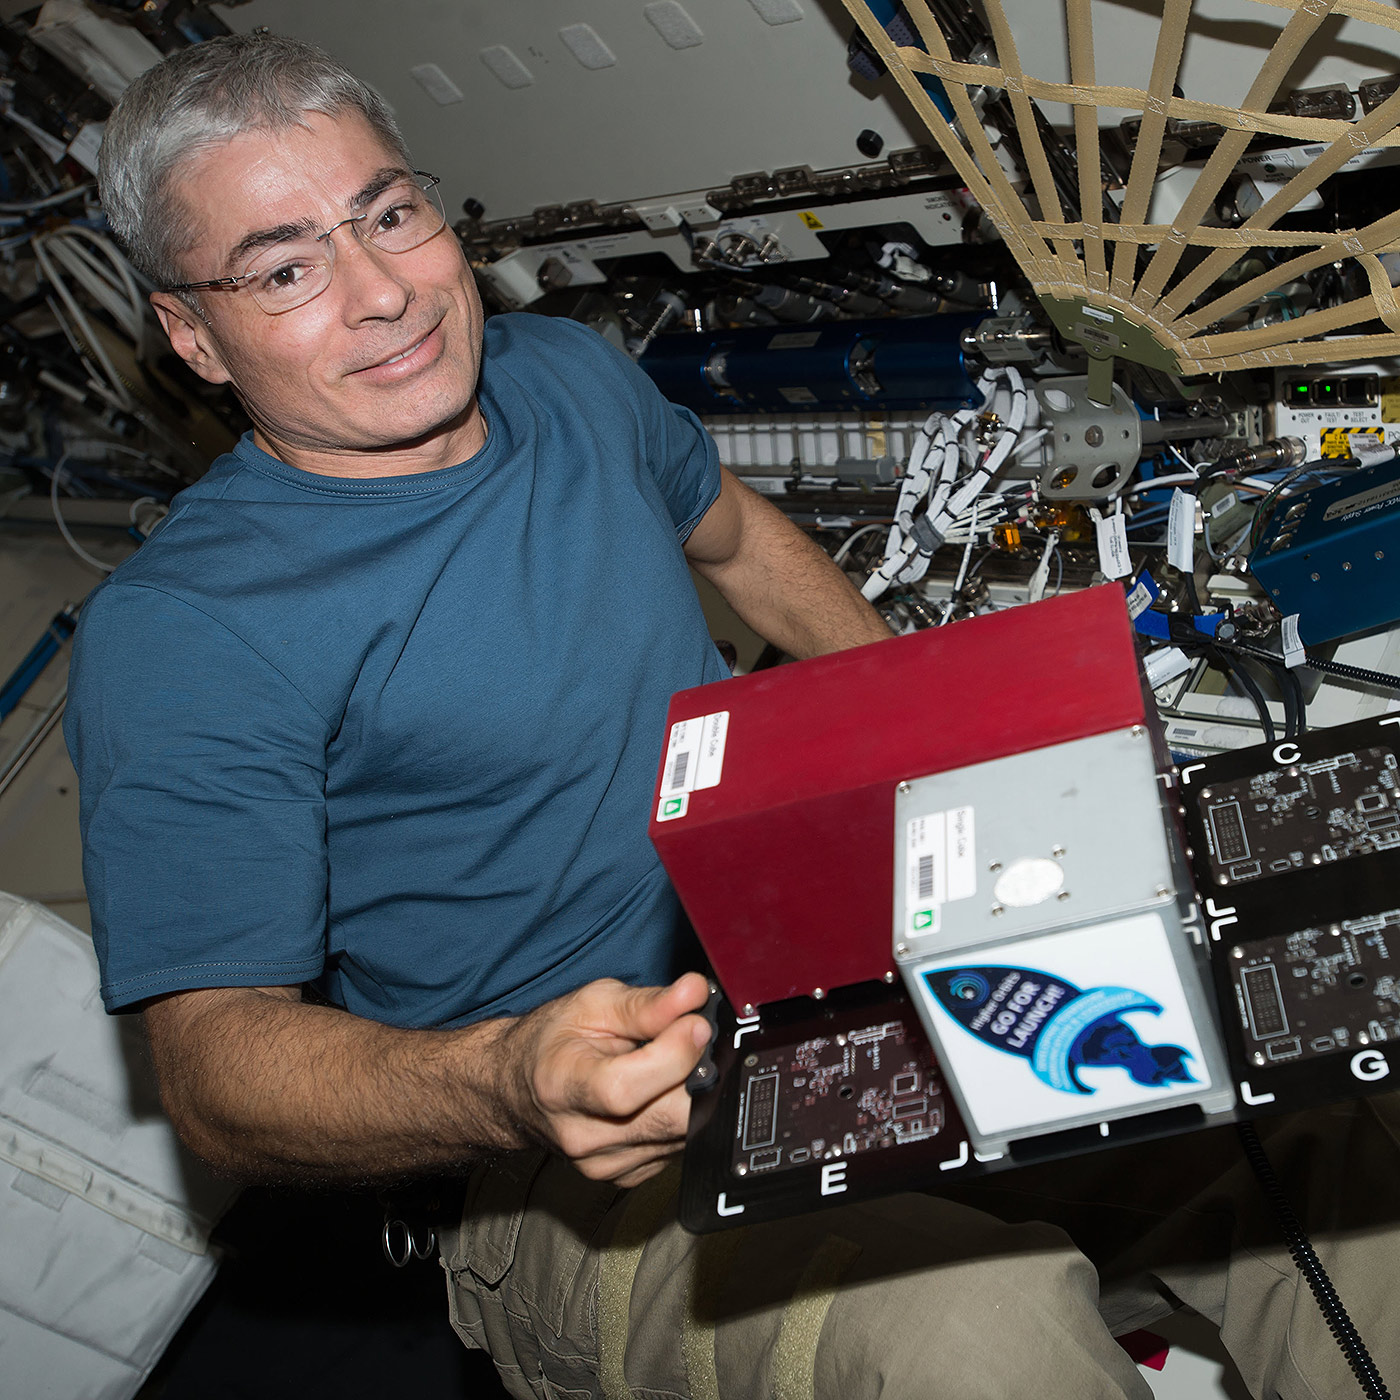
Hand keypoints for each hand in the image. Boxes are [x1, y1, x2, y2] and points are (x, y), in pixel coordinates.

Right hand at [502, 973, 711, 1186]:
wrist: (519, 1090)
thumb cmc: (552, 1042)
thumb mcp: (592, 1004)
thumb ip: (647, 1003)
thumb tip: (695, 993)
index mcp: (563, 1087)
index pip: (626, 1088)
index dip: (673, 1055)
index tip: (697, 1023)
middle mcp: (583, 1136)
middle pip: (668, 1120)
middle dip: (697, 1074)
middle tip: (697, 1039)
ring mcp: (605, 1164)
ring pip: (683, 1134)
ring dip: (692, 1094)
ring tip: (672, 1062)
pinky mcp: (627, 1177)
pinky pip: (678, 1146)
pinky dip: (680, 1115)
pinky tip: (662, 1091)